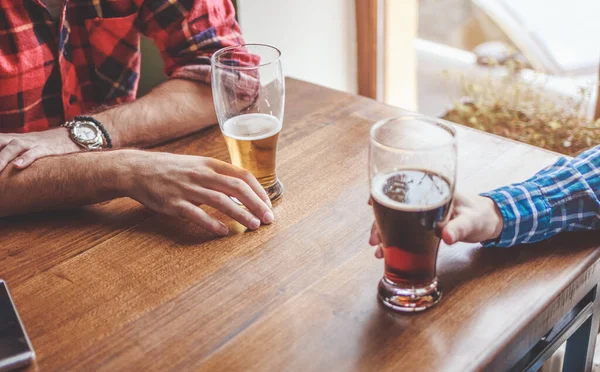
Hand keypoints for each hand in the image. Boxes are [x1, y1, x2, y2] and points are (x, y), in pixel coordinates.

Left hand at [0, 128, 79, 170]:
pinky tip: (17, 167)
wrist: (70, 137)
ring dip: (1, 159)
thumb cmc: (42, 147)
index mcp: (8, 140)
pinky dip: (26, 159)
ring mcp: (31, 143)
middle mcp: (16, 139)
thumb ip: (6, 154)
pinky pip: (34, 154)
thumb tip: (2, 166)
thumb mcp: (20, 148)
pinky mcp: (46, 149)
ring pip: (12, 148)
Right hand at [121, 151, 273, 234]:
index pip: (242, 174)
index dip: (258, 190)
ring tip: (253, 226)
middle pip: (236, 188)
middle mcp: (201, 174)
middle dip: (256, 204)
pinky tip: (224, 232)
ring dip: (240, 214)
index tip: (268, 204)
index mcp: (210, 164)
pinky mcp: (174, 203)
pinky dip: (212, 224)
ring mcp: (187, 188)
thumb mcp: (197, 165)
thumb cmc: (172, 169)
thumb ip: (218, 176)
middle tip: (269, 218)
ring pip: (221, 201)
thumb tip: (242, 192)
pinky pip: (197, 215)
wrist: (137, 169)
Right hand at [368, 194, 503, 257]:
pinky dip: (391, 237)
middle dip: (379, 220)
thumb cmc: (480, 216)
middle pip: (393, 203)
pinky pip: (401, 227)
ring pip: (394, 217)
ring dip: (383, 231)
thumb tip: (446, 236)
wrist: (487, 223)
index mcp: (433, 186)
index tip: (372, 202)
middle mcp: (422, 196)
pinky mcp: (420, 222)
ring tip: (377, 248)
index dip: (383, 189)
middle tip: (374, 238)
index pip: (402, 182)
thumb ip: (458, 229)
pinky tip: (385, 250)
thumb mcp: (471, 222)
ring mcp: (419, 210)